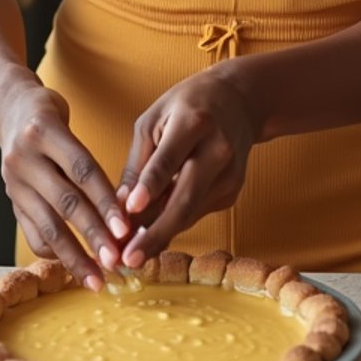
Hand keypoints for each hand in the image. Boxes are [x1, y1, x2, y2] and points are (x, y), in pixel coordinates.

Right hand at [0, 83, 133, 290]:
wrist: (8, 111)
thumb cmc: (50, 116)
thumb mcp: (68, 120)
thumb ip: (88, 160)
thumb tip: (124, 206)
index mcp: (44, 130)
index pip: (81, 170)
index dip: (105, 201)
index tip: (125, 230)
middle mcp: (24, 157)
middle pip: (65, 202)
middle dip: (93, 235)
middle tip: (116, 261)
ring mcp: (14, 183)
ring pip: (48, 225)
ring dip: (75, 256)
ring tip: (97, 279)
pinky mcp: (11, 202)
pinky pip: (33, 234)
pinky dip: (55, 253)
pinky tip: (75, 266)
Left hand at [115, 66, 259, 266]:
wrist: (239, 101)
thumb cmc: (187, 106)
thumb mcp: (154, 119)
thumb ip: (138, 162)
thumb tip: (121, 206)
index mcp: (194, 122)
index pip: (169, 158)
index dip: (150, 185)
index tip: (131, 209)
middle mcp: (217, 149)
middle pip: (186, 198)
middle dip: (155, 232)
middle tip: (128, 258)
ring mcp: (229, 174)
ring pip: (190, 213)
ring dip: (159, 236)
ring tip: (130, 255)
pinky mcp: (231, 191)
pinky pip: (195, 213)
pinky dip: (172, 225)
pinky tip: (151, 235)